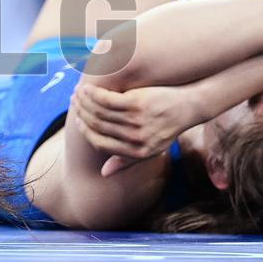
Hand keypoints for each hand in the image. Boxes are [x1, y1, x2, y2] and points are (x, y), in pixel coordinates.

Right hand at [70, 83, 202, 177]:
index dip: (86, 132)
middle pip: (98, 126)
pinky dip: (94, 94)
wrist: (188, 106)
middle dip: (82, 113)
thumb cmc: (167, 127)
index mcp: (136, 152)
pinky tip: (89, 88)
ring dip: (85, 101)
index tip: (78, 120)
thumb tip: (104, 173)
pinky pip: (107, 100)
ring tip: (79, 92)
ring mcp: (137, 121)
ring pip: (100, 112)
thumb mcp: (150, 150)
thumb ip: (126, 161)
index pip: (100, 143)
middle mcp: (135, 139)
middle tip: (74, 102)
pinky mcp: (138, 104)